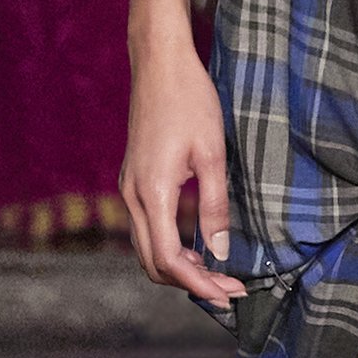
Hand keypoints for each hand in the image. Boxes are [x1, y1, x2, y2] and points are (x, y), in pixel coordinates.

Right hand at [120, 32, 246, 303]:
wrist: (159, 64)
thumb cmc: (190, 101)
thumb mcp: (212, 154)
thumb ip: (214, 205)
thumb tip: (219, 250)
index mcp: (152, 192)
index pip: (169, 259)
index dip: (199, 283)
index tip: (229, 293)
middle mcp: (132, 195)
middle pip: (152, 262)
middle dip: (189, 283)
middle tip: (229, 289)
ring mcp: (128, 188)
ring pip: (146, 248)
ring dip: (178, 267)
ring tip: (216, 271)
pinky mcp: (133, 180)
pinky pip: (146, 228)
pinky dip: (169, 246)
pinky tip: (196, 245)